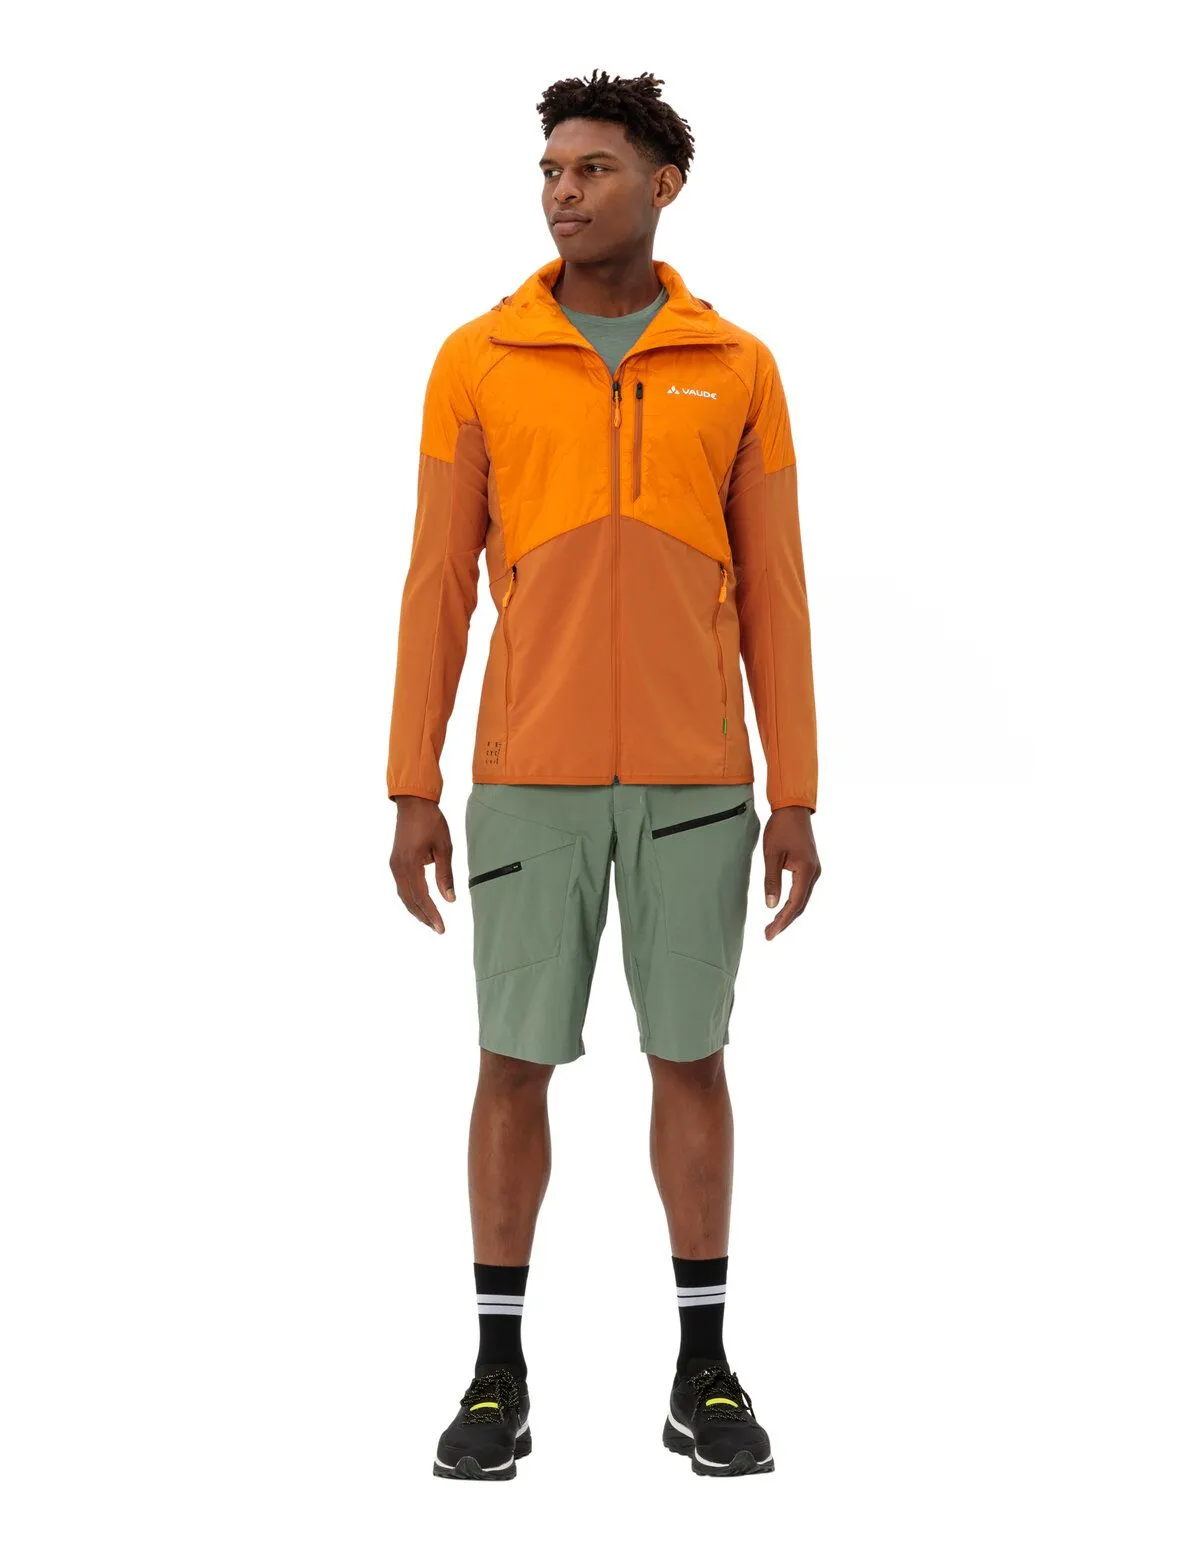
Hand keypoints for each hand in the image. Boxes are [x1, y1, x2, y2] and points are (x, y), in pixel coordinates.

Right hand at [389, 796, 455, 932]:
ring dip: (416, 910)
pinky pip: (402, 886)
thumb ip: (445, 875)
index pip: (422, 897)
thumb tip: (450, 899)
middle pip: (410, 900)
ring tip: (430, 921)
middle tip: (438, 929)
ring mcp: (394, 865)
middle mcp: (398, 867)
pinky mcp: (395, 862)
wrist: (414, 803)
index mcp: (411, 864)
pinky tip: (420, 903)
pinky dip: (411, 898)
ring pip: (403, 895)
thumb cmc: (431, 822)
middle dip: (424, 917)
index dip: (432, 914)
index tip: (442, 928)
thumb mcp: (444, 847)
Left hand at [762, 806, 820, 940]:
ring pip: (802, 899)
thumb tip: (771, 905)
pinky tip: (782, 909)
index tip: (771, 933)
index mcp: (806, 871)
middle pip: (801, 905)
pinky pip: (803, 890)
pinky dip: (793, 903)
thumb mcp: (771, 855)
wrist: (793, 810)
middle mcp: (814, 873)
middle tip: (769, 935)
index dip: (782, 920)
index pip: (795, 903)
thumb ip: (772, 881)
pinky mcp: (810, 867)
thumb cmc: (781, 829)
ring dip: (789, 913)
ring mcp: (814, 870)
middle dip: (785, 921)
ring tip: (773, 926)